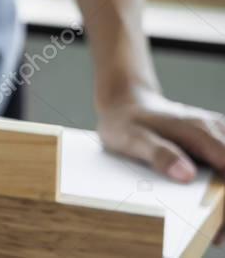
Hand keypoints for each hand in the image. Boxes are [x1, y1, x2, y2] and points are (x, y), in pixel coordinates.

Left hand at [97, 86, 224, 243]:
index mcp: (199, 131)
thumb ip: (158, 154)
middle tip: (216, 234)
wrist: (125, 104)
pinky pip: (223, 168)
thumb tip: (187, 175)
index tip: (219, 221)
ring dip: (224, 202)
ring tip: (213, 230)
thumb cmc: (126, 122)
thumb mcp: (132, 138)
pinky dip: (220, 190)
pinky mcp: (214, 145)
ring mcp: (217, 137)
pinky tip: (208, 211)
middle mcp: (215, 131)